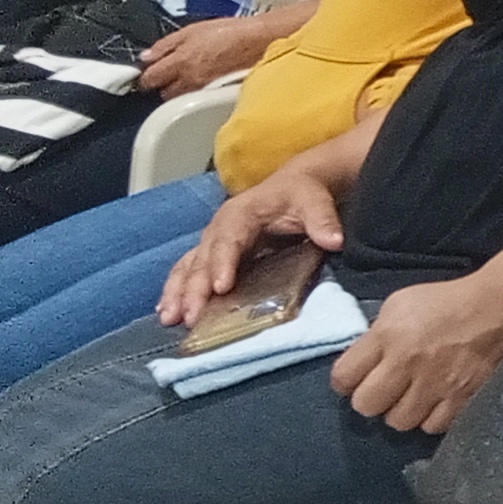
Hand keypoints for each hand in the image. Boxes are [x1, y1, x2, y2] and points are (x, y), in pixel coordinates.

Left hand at [135, 12, 283, 96]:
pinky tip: (202, 82)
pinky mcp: (216, 95)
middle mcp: (188, 81)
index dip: (146, 76)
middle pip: (164, 94)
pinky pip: (197, 98)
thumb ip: (165, 45)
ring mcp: (203, 91)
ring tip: (187, 78)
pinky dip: (195, 93)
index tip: (148, 72)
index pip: (149, 79)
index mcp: (179, 62)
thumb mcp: (191, 30)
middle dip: (164, 85)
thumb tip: (144, 58)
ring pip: (181, 98)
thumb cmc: (227, 31)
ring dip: (179, 91)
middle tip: (169, 74)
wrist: (260, 41)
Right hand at [157, 167, 345, 325]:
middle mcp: (219, 228)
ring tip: (169, 318)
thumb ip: (322, 219)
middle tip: (189, 316)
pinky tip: (168, 311)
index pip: (228, 240)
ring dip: (177, 292)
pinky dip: (177, 289)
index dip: (222, 263)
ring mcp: (213, 242)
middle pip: (202, 259)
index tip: (220, 287)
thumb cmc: (302, 194)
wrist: (294, 185)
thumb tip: (334, 241)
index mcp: (241, 213)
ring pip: (188, 267)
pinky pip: (188, 271)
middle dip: (193, 288)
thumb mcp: (314, 201)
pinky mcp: (213, 254)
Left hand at [329, 271, 502, 433]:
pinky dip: (430, 418)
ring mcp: (437, 385)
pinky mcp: (462, 398)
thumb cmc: (445, 301)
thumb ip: (376, 336)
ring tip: (411, 398)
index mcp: (387, 336)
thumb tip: (363, 362)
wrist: (498, 305)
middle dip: (371, 399)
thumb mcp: (399, 305)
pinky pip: (432, 426)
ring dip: (401, 411)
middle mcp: (407, 364)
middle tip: (385, 389)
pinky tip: (434, 404)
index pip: (343, 377)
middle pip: (366, 406)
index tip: (356, 378)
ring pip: (398, 421)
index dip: (345, 380)